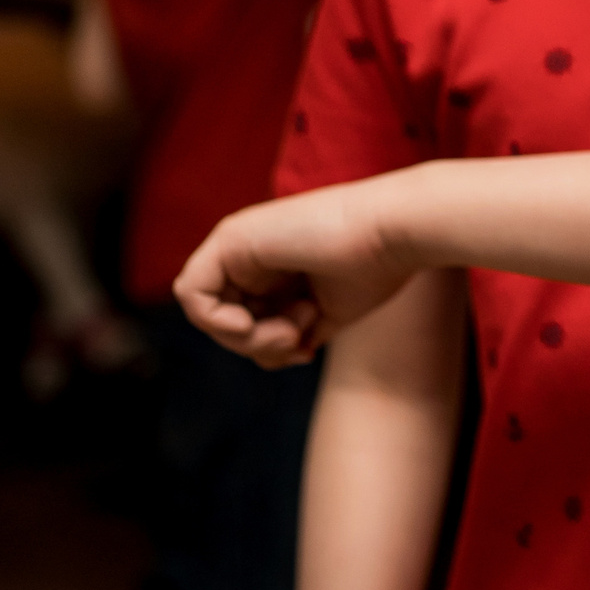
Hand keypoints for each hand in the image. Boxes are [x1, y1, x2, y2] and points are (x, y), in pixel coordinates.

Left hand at [176, 173, 415, 366]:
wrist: (396, 232)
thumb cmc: (377, 267)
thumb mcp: (329, 314)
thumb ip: (297, 333)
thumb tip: (276, 357)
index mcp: (278, 267)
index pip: (248, 321)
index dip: (269, 347)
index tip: (306, 348)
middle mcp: (254, 253)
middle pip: (226, 321)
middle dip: (257, 346)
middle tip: (297, 340)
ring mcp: (240, 244)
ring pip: (209, 313)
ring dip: (246, 339)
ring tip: (291, 328)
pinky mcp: (231, 239)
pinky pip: (193, 294)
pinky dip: (214, 321)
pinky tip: (248, 323)